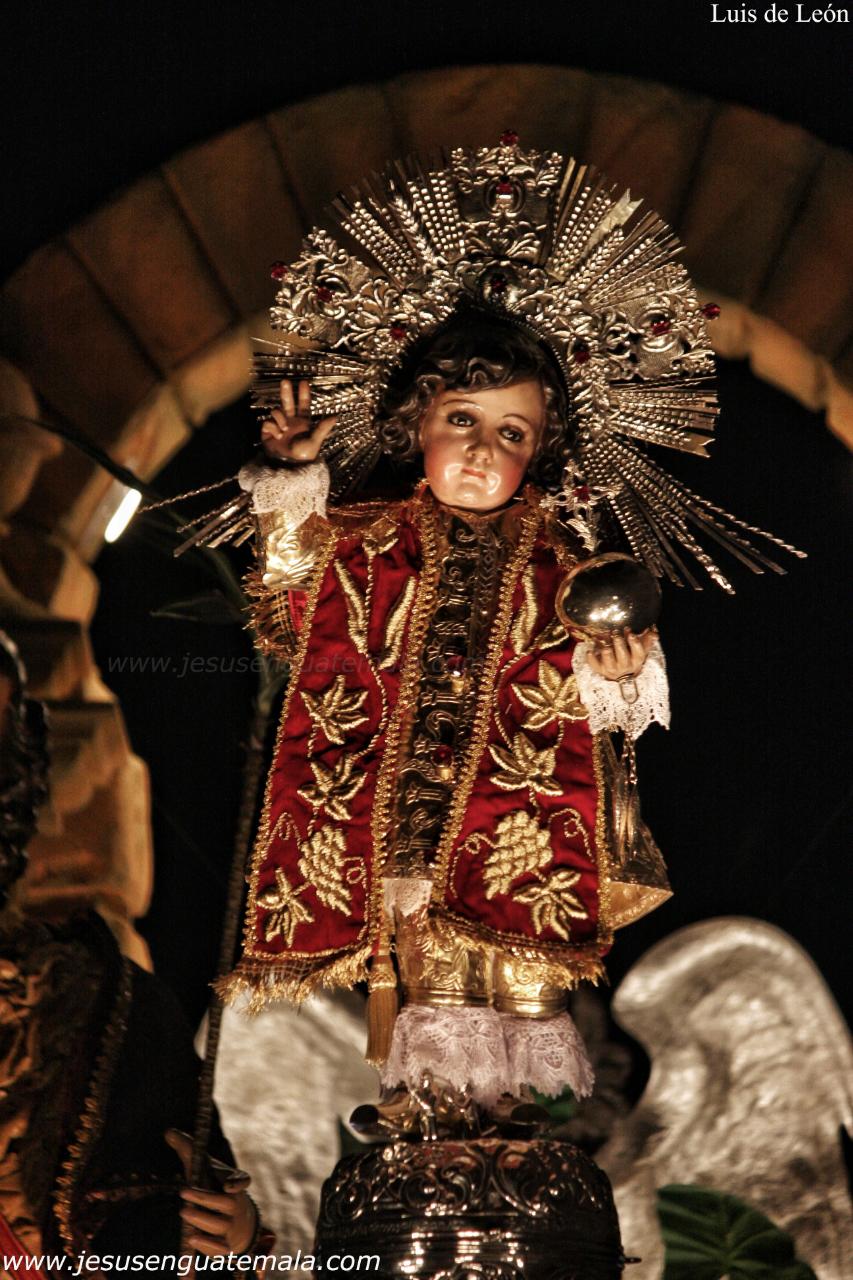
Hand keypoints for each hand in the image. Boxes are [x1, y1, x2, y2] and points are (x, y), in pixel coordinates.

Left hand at [165, 1128, 256, 1255]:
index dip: (237, 1181)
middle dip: (205, 1198)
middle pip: (226, 1203)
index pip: (241, 1179)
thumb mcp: (204, 1169)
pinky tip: (192, 1239)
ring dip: (202, 1219)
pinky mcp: (224, 1245)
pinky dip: (207, 1245)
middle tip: (182, 1192)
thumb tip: (168, 1132)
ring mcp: (231, 1226)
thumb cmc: (214, 1188)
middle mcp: (236, 1205)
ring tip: (183, 1212)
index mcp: (233, 1183)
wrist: (234, 1222)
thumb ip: (188, 1151)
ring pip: (220, 1225)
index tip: (229, 1186)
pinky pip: (219, 1248)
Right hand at [260, 378, 336, 462]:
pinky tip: (277, 436)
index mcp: (302, 422)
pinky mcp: (268, 431)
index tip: (303, 382)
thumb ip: (323, 427)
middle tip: (285, 381)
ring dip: (280, 418)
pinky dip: (272, 428)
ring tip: (284, 430)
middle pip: (287, 402)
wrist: (289, 466)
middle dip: (286, 391)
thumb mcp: (315, 440)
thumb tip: (335, 416)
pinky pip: (267, 422)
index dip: (303, 394)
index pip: (303, 404)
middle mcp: (290, 421)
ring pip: (276, 411)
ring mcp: (278, 425)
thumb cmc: (304, 454)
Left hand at [586, 628, 656, 680]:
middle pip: (622, 655)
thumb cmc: (631, 657)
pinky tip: (590, 651)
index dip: (634, 643)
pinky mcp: (600, 670)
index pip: (638, 653)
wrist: (621, 675)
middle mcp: (625, 666)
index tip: (630, 633)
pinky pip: (595, 665)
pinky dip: (592, 658)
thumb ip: (647, 640)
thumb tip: (653, 632)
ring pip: (609, 661)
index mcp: (636, 660)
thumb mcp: (641, 650)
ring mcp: (612, 669)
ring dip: (606, 651)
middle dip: (619, 643)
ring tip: (604, 642)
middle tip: (615, 633)